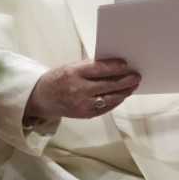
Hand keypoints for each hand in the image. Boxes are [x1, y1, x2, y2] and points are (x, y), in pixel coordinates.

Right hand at [25, 58, 140, 119]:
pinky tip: (122, 95)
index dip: (113, 67)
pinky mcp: (85, 114)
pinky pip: (105, 108)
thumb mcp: (70, 67)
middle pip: (107, 85)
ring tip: (132, 86)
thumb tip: (112, 65)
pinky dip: (115, 101)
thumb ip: (89, 67)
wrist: (42, 98)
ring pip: (109, 98)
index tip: (126, 65)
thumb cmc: (58, 78)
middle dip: (125, 81)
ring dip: (123, 92)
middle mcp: (78, 90)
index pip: (98, 69)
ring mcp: (82, 104)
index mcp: (74, 73)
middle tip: (136, 77)